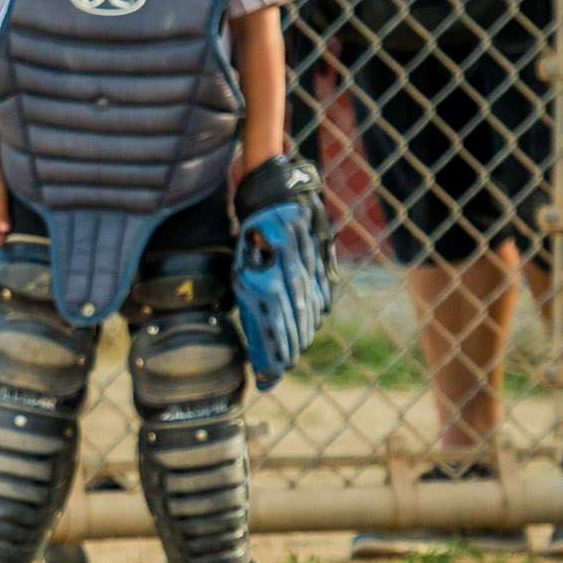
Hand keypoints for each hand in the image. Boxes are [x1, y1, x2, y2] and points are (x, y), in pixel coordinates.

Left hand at [232, 156, 335, 389]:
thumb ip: (249, 288)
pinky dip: (317, 310)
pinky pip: (324, 290)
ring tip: (293, 354)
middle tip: (277, 373)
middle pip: (293, 326)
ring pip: (310, 312)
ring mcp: (311, 269)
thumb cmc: (247, 220)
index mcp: (262, 280)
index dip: (270, 358)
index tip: (266, 379)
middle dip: (285, 353)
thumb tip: (254, 319)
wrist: (276, 183)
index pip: (271, 330)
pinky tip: (313, 323)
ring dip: (302, 335)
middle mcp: (289, 279)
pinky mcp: (324, 257)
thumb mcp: (239, 257)